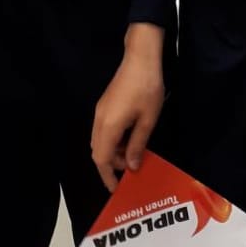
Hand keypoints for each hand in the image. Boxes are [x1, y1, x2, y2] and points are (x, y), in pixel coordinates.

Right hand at [91, 24, 165, 190]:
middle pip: (97, 152)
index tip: (117, 188)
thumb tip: (131, 166)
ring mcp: (99, 112)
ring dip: (113, 152)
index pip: (101, 159)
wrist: (140, 58)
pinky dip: (113, 141)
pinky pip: (103, 130)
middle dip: (111, 165)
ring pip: (99, 141)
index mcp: (108, 126)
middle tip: (131, 170)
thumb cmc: (147, 88)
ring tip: (133, 155)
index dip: (108, 176)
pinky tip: (129, 138)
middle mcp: (99, 121)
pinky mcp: (104, 105)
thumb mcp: (148, 120)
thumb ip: (137, 145)